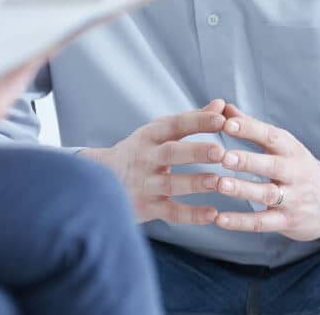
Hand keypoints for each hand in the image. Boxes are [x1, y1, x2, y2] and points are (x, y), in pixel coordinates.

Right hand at [83, 100, 227, 224]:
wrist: (98, 181)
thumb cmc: (141, 152)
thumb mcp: (159, 132)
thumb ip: (191, 119)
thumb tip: (221, 104)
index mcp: (150, 135)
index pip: (175, 125)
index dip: (198, 121)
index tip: (221, 120)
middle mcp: (146, 158)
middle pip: (171, 153)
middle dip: (196, 152)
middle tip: (220, 152)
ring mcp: (145, 184)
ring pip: (170, 184)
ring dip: (195, 183)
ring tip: (218, 182)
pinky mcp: (146, 207)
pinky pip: (170, 212)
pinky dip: (191, 215)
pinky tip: (213, 214)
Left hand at [213, 104, 319, 240]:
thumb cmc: (300, 168)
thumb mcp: (283, 146)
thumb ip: (252, 128)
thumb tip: (223, 107)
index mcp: (292, 150)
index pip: (272, 136)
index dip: (250, 129)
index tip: (227, 123)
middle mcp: (295, 172)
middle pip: (272, 165)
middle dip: (249, 160)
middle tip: (224, 156)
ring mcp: (293, 199)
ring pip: (267, 194)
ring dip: (243, 189)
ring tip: (220, 184)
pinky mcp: (288, 221)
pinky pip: (262, 223)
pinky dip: (241, 222)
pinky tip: (219, 219)